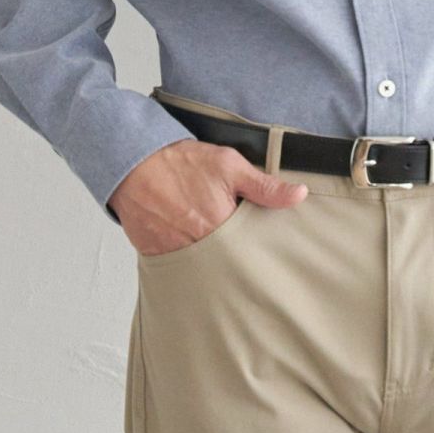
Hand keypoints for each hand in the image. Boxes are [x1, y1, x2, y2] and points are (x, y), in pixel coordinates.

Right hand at [108, 139, 307, 255]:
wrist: (134, 162)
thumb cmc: (181, 162)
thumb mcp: (229, 165)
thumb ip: (265, 186)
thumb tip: (299, 195)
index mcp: (221, 225)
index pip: (250, 250)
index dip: (257, 248)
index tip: (264, 248)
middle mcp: (199, 246)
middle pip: (228, 266)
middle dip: (236, 261)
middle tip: (241, 253)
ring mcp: (175, 255)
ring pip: (204, 270)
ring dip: (213, 263)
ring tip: (217, 251)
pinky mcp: (157, 257)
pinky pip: (180, 268)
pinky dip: (188, 262)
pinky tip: (192, 248)